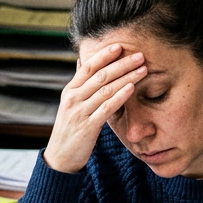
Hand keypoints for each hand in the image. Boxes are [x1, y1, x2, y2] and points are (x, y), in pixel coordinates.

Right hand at [42, 45, 146, 173]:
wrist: (61, 156)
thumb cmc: (70, 128)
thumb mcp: (70, 104)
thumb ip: (79, 84)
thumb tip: (81, 61)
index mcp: (70, 90)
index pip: (87, 66)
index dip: (104, 55)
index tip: (120, 46)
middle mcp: (73, 98)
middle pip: (100, 75)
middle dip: (122, 64)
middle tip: (140, 55)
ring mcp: (79, 112)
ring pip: (105, 90)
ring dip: (126, 78)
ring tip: (142, 70)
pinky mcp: (88, 127)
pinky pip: (106, 108)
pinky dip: (120, 97)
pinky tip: (131, 88)